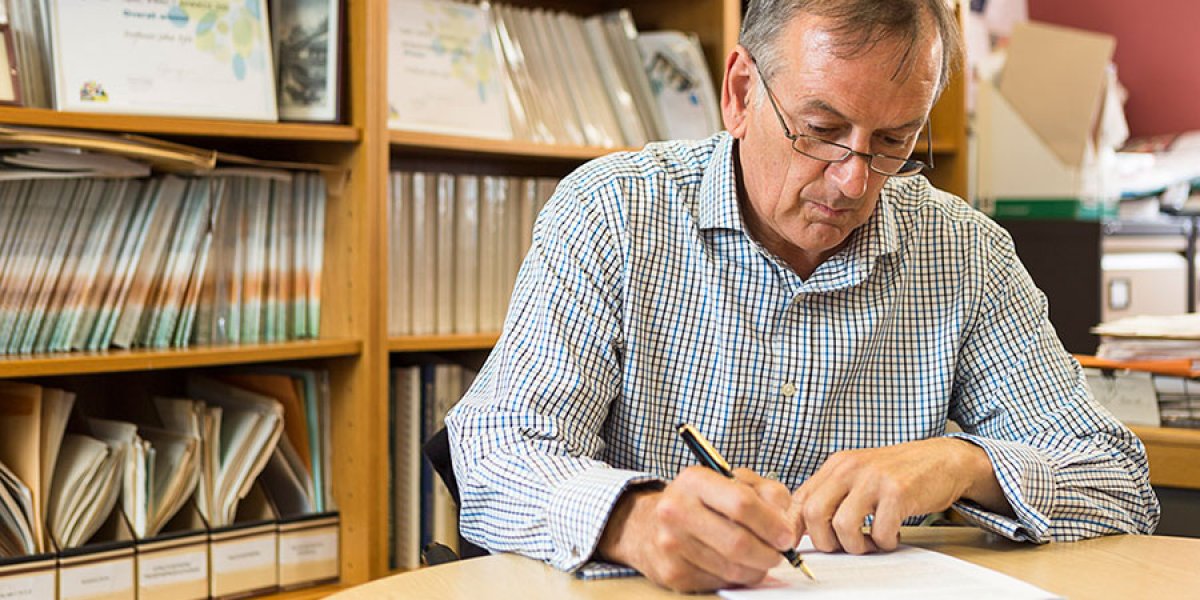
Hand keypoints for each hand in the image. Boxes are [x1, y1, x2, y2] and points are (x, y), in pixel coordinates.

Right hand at [597, 466, 797, 591]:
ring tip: (760, 559)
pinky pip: (720, 581)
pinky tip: (735, 565)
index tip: (786, 534)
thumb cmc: (697, 501)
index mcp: (693, 480)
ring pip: (732, 568)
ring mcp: (671, 544)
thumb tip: (784, 517)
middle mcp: (676, 510)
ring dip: (757, 568)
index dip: (772, 523)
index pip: (742, 503)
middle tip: (779, 553)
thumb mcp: (729, 481)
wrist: (646, 525)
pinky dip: (737, 577)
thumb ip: (764, 490)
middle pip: (738, 542)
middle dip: (769, 552)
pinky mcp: (673, 573)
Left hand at [790, 438, 1008, 554]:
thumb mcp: (859, 476)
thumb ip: (833, 495)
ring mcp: (873, 478)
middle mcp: (850, 468)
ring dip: (857, 546)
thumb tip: (805, 528)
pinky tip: (893, 534)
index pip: (799, 499)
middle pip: (814, 513)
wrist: (943, 459)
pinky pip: (880, 532)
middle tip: (844, 546)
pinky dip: (885, 542)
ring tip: (871, 542)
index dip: (796, 528)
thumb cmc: (900, 473)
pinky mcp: (898, 492)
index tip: (802, 545)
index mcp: (836, 465)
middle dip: (826, 541)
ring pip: (843, 526)